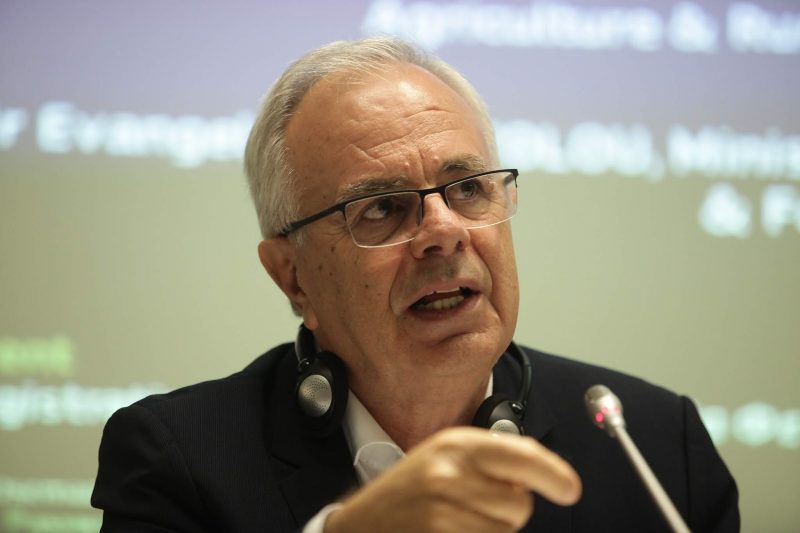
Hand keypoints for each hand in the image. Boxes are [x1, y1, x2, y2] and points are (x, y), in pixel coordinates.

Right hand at [325, 427, 580, 532]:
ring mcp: (443, 512)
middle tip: (470, 506)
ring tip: (454, 522)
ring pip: (506, 531)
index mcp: (456, 444)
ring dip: (489, 532)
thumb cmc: (408, 493)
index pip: (523, 455)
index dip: (554, 474)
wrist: (359, 527)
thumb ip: (490, 458)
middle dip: (505, 511)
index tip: (570, 490)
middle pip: (520, 504)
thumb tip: (545, 473)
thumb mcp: (443, 457)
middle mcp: (450, 473)